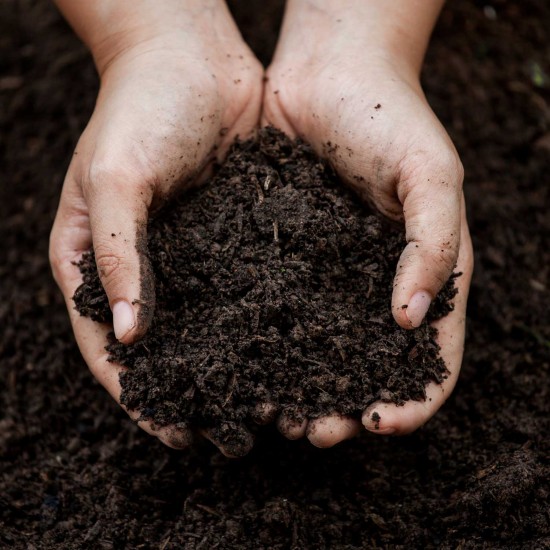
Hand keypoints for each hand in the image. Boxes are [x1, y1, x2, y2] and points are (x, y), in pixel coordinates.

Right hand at [50, 1, 261, 452]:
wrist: (192, 57)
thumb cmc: (139, 108)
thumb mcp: (115, 178)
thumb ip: (116, 255)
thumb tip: (130, 336)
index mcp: (95, 261)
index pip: (110, 346)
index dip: (139, 394)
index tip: (173, 432)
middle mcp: (145, 266)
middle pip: (166, 347)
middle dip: (194, 392)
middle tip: (229, 435)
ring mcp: (192, 255)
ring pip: (211, 326)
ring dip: (236, 366)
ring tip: (269, 405)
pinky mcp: (233, 238)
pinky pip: (248, 290)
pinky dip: (264, 322)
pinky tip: (292, 348)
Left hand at [263, 0, 473, 446]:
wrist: (329, 72)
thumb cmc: (391, 117)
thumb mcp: (433, 176)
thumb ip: (433, 246)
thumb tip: (411, 321)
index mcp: (423, 275)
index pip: (430, 357)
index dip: (412, 399)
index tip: (381, 423)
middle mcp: (373, 285)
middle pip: (366, 365)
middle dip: (346, 406)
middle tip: (316, 432)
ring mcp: (326, 275)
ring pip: (316, 348)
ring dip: (300, 387)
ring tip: (274, 414)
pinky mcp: (282, 256)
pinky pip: (275, 307)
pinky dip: (263, 342)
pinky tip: (242, 362)